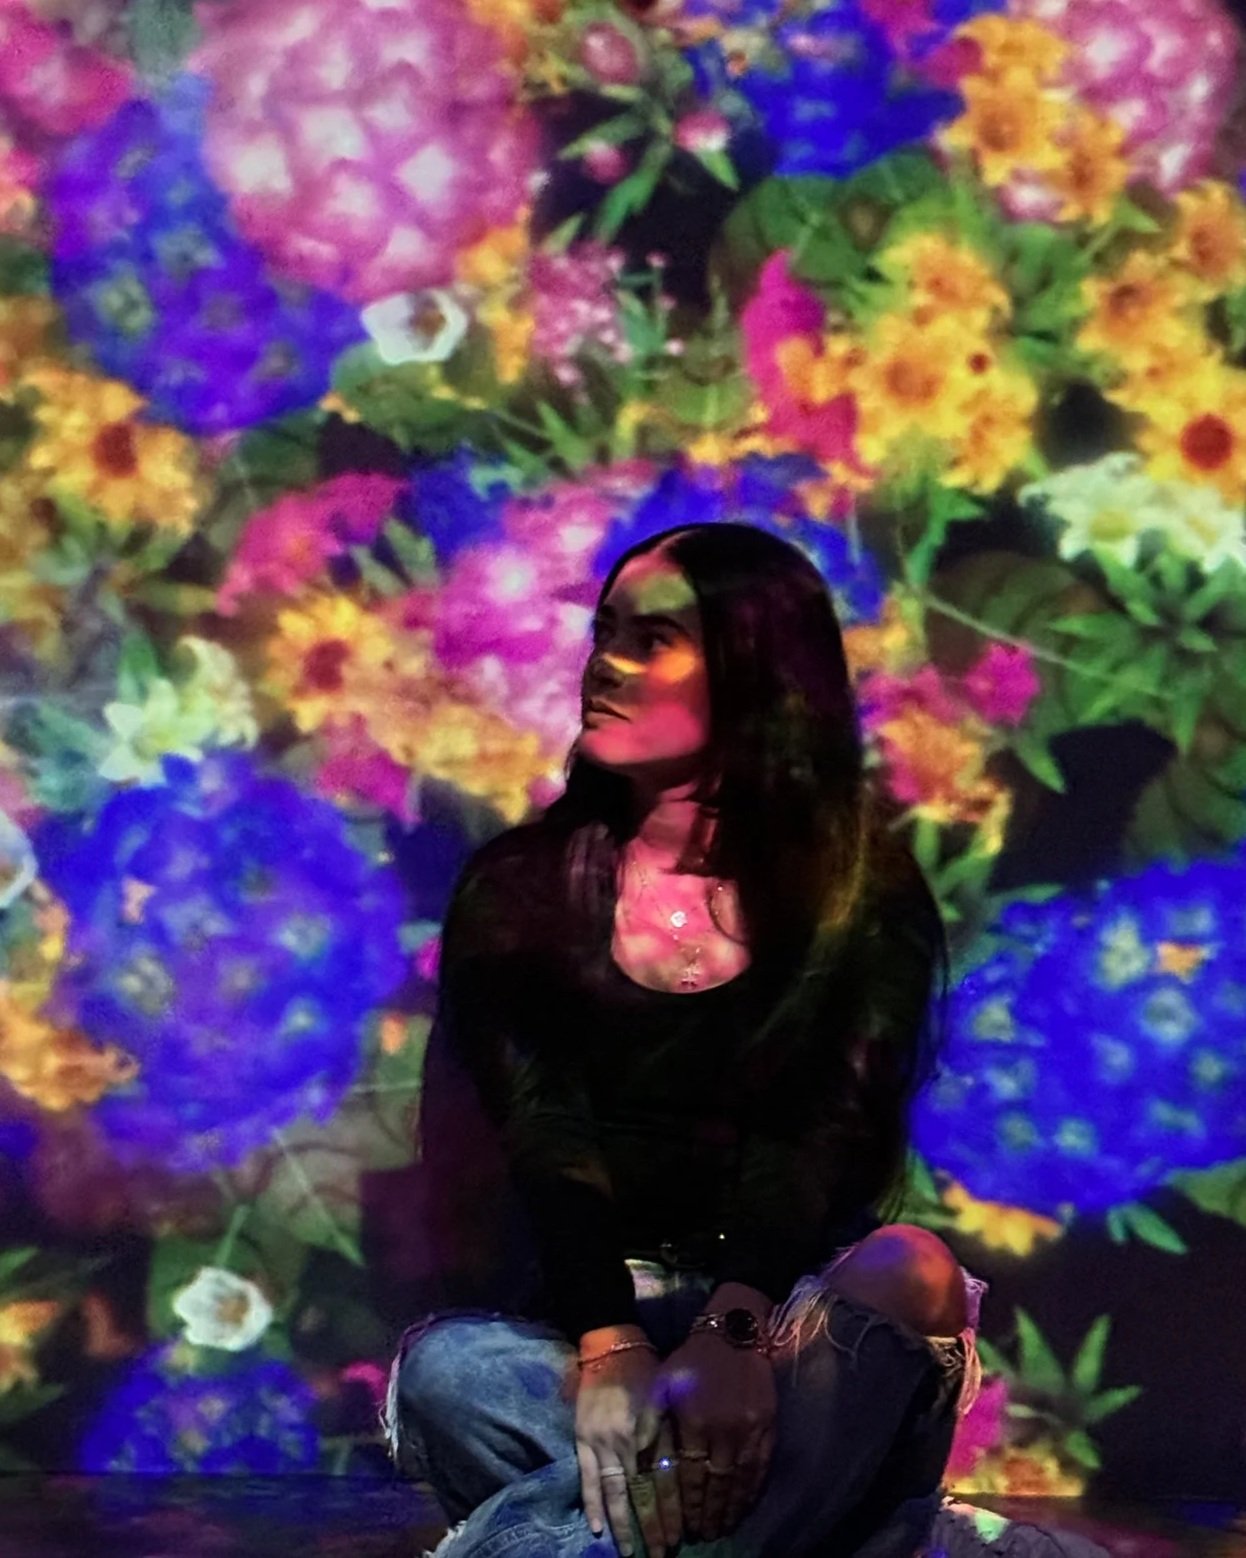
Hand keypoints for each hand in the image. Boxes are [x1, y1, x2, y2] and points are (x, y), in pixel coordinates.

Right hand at [575, 1344, 681, 1557]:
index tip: (681, 1536)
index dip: (672, 1511)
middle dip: (651, 1526)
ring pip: (616, 1492)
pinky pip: (587, 1479)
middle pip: (642, 1493)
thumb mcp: (668, 1398)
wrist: (610, 1346)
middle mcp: (628, 1442)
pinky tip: (598, 1529)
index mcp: (651, 1430)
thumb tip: (686, 1473)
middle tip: (661, 1553)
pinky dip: (592, 1504)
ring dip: (624, 1524)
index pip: (664, 1481)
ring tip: (631, 1551)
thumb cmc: (646, 1371)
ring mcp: (602, 1443)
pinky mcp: (583, 1440)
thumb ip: (672, 1434)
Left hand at [656, 1333, 776, 1541]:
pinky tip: (746, 1505)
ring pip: (741, 1480)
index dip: (688, 1505)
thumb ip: (651, 1422)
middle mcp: (724, 1429)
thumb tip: (639, 1459)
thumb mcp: (662, 1384)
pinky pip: (761, 1467)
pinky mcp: (769, 1425)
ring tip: (723, 1527)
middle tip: (704, 1536)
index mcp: (695, 1421)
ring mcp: (750, 1429)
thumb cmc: (692, 1358)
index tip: (684, 1527)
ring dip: (732, 1508)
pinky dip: (753, 1490)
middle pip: (717, 1484)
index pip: (691, 1476)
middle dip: (709, 1514)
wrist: (733, 1331)